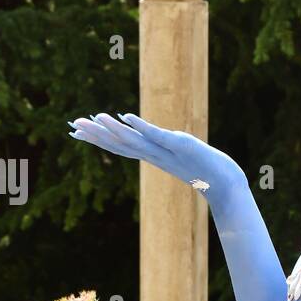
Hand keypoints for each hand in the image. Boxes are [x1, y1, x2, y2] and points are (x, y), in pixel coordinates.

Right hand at [68, 111, 245, 204]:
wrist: (226, 183)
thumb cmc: (207, 170)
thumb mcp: (181, 155)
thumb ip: (167, 148)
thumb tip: (161, 144)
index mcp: (153, 156)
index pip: (120, 147)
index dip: (98, 140)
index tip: (77, 133)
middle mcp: (155, 155)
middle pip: (120, 144)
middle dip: (96, 135)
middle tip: (73, 126)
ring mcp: (166, 151)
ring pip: (134, 140)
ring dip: (113, 129)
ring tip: (94, 117)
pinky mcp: (179, 145)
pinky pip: (157, 135)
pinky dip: (141, 127)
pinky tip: (126, 117)